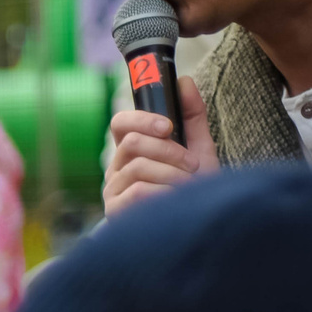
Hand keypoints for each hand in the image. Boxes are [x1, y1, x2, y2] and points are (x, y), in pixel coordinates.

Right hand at [105, 78, 215, 213]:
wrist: (193, 230)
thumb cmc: (192, 192)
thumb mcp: (198, 150)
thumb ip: (192, 117)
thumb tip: (184, 81)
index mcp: (132, 151)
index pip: (121, 123)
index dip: (141, 119)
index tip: (168, 127)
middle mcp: (117, 168)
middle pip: (132, 143)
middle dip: (170, 151)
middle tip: (192, 166)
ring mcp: (113, 191)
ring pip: (138, 167)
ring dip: (172, 175)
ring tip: (188, 187)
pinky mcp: (115, 211)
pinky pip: (137, 191)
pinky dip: (164, 193)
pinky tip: (174, 202)